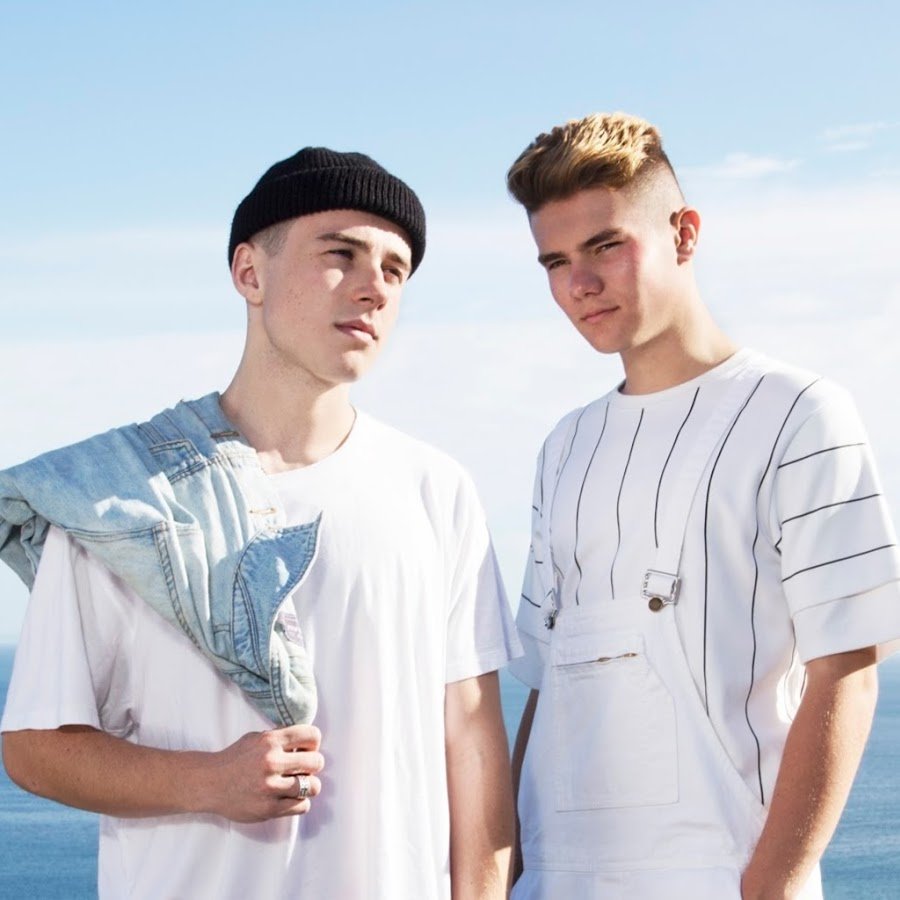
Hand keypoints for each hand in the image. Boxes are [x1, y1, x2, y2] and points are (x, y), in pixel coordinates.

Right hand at [194, 724, 324, 822]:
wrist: (210, 784)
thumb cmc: (235, 759)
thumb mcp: (256, 738)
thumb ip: (280, 738)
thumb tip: (307, 741)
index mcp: (270, 741)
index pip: (312, 736)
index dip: (313, 743)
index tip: (307, 749)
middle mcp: (272, 762)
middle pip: (316, 762)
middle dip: (313, 764)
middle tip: (304, 768)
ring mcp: (270, 788)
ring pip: (313, 787)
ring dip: (309, 786)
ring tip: (299, 784)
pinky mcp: (268, 809)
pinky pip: (302, 806)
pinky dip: (300, 802)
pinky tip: (289, 797)